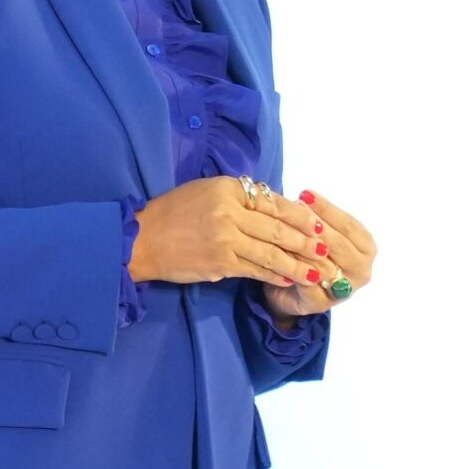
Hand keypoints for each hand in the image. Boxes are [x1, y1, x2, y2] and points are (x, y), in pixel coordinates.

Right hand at [129, 175, 322, 296]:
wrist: (143, 239)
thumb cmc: (175, 211)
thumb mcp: (208, 191)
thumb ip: (240, 198)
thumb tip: (276, 207)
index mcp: (229, 189)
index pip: (274, 202)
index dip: (300, 215)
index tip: (318, 224)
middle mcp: (230, 212)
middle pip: (278, 229)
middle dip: (306, 242)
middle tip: (325, 250)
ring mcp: (226, 240)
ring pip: (271, 253)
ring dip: (296, 264)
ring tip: (315, 271)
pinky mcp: (221, 263)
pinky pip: (255, 270)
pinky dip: (274, 275)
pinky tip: (288, 278)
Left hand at [253, 186, 375, 328]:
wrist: (290, 290)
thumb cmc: (309, 254)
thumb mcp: (319, 232)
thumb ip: (319, 218)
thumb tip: (304, 199)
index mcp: (367, 249)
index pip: (349, 225)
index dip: (327, 209)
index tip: (305, 193)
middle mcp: (362, 271)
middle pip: (338, 244)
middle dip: (314, 225)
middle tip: (292, 209)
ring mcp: (344, 291)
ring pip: (323, 263)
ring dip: (302, 245)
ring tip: (282, 227)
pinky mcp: (321, 304)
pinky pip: (307, 283)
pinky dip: (294, 266)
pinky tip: (279, 252)